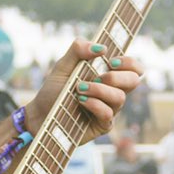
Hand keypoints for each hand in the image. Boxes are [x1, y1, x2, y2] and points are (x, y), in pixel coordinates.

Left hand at [24, 38, 142, 142]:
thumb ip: (78, 50)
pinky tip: (81, 100)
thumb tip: (101, 48)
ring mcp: (109, 108)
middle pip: (134, 81)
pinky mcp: (103, 124)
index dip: (130, 62)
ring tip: (80, 89)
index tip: (111, 61)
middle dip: (117, 77)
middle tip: (99, 76)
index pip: (133, 67)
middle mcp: (112, 91)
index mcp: (107, 74)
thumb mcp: (63, 66)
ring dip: (100, 90)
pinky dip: (95, 104)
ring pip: (120, 97)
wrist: (40, 114)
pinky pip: (108, 113)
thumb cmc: (54, 90)